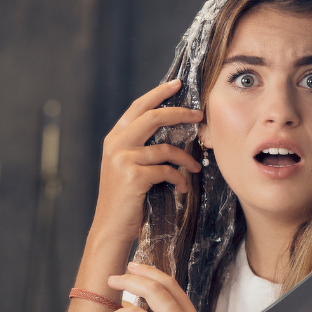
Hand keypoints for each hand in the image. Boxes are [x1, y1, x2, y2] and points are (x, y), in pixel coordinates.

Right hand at [87, 79, 203, 255]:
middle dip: (179, 113)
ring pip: (165, 149)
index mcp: (114, 138)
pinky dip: (179, 178)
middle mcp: (115, 145)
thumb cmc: (126, 198)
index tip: (176, 84)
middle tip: (199, 115)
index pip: (138, 107)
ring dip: (186, 159)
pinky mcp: (133, 177)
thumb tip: (172, 129)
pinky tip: (182, 187)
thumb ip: (141, 147)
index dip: (158, 94)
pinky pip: (166, 170)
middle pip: (153, 118)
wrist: (112, 227)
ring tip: (195, 168)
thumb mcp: (128, 166)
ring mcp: (123, 160)